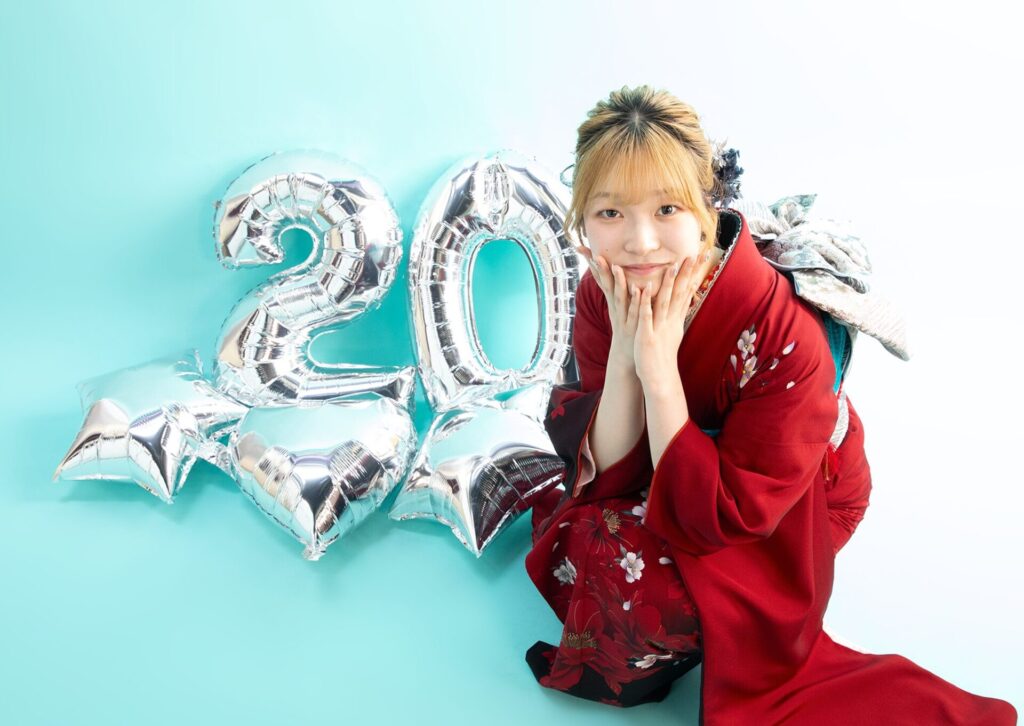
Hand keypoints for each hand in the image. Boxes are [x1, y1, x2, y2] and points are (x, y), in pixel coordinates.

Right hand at [577, 245, 640, 371]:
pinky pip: (636, 311)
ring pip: (620, 296)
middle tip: (594, 253)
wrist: (629, 360)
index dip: (593, 264)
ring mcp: (623, 317)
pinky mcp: (634, 326)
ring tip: (616, 266)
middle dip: (600, 269)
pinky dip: (637, 301)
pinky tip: (639, 290)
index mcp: (613, 302)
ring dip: (618, 281)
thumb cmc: (629, 333)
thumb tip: (620, 277)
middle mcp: (616, 308)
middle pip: (606, 285)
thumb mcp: (622, 311)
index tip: (582, 248)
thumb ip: (622, 294)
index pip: (601, 279)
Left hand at [633, 254, 705, 390]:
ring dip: (667, 284)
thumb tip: (683, 302)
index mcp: (676, 318)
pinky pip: (646, 317)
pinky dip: (644, 303)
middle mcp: (671, 321)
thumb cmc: (662, 354)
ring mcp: (660, 328)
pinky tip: (643, 290)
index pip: (686, 292)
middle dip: (686, 274)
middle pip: (680, 293)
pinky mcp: (647, 336)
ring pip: (664, 302)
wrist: (659, 377)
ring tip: (670, 267)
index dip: (693, 274)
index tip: (700, 258)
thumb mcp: (672, 331)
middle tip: (693, 255)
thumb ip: (676, 315)